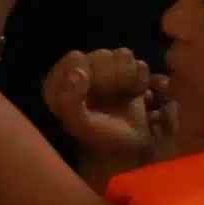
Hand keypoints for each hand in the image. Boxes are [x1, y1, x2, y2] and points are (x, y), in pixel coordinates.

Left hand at [40, 49, 162, 174]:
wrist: (126, 150)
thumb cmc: (97, 137)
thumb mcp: (80, 123)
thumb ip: (71, 99)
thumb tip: (78, 71)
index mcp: (61, 81)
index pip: (76, 58)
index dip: (89, 73)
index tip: (93, 94)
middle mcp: (82, 72)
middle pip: (102, 54)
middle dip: (111, 77)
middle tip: (111, 98)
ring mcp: (106, 72)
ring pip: (123, 55)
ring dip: (128, 78)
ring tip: (124, 97)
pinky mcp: (129, 76)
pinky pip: (140, 64)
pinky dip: (142, 80)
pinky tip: (137, 95)